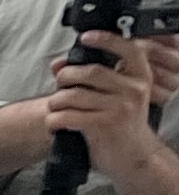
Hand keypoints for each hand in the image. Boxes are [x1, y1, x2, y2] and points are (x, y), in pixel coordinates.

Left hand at [49, 38, 178, 146]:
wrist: (134, 156)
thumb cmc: (120, 124)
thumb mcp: (114, 97)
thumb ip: (90, 78)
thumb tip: (58, 64)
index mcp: (139, 77)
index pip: (128, 49)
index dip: (106, 39)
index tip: (85, 38)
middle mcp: (133, 89)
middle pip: (89, 72)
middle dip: (65, 77)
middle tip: (60, 86)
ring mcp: (121, 107)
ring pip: (74, 95)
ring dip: (56, 102)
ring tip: (55, 109)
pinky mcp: (105, 125)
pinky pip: (68, 116)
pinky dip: (54, 120)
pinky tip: (55, 123)